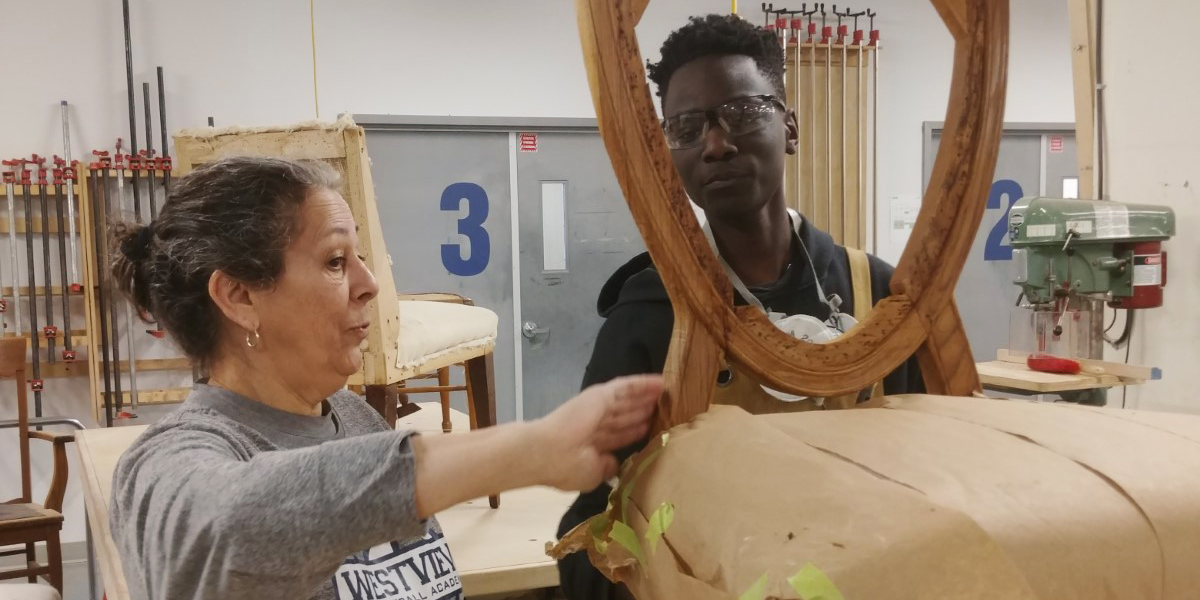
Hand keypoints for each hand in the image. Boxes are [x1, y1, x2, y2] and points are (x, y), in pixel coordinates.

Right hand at [534, 375, 663, 491]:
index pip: (618, 435)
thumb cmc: (568, 467)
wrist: (549, 451)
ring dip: (644, 396)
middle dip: (641, 412)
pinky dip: (642, 384)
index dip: (633, 431)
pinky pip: (626, 387)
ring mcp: (598, 407)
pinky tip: (659, 382)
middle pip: (624, 416)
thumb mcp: (591, 475)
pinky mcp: (601, 394)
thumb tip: (614, 462)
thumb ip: (606, 467)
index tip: (649, 429)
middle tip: (661, 407)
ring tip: (662, 392)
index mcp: (592, 444)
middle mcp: (596, 423)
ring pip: (627, 400)